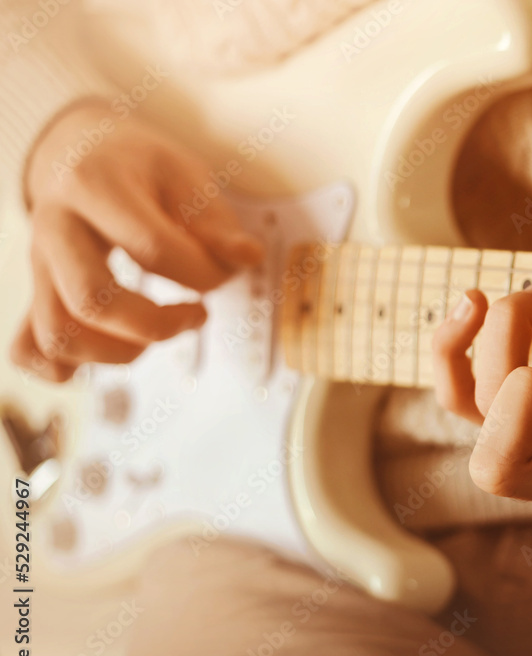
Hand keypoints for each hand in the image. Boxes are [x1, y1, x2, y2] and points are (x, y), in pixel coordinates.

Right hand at [11, 101, 262, 381]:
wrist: (80, 153)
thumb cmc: (140, 169)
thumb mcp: (186, 176)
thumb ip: (216, 223)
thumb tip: (247, 257)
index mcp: (96, 186)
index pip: (151, 248)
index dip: (202, 274)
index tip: (225, 273)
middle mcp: (55, 226)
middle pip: (92, 300)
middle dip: (156, 325)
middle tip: (196, 315)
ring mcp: (38, 265)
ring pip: (57, 335)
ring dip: (118, 354)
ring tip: (158, 334)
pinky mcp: (35, 293)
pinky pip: (27, 348)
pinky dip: (61, 369)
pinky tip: (106, 357)